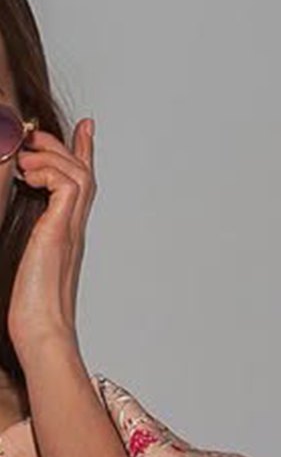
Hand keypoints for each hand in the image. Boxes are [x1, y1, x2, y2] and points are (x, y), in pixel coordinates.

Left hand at [7, 117, 96, 369]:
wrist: (40, 330)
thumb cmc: (31, 308)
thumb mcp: (26, 260)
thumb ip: (30, 238)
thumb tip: (19, 211)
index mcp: (66, 233)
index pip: (80, 186)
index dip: (84, 152)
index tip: (85, 126)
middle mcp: (73, 228)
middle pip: (83, 172)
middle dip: (61, 145)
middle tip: (33, 135)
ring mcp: (69, 229)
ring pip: (77, 173)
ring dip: (50, 156)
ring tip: (25, 162)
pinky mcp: (59, 230)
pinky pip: (65, 184)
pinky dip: (47, 171)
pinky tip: (28, 178)